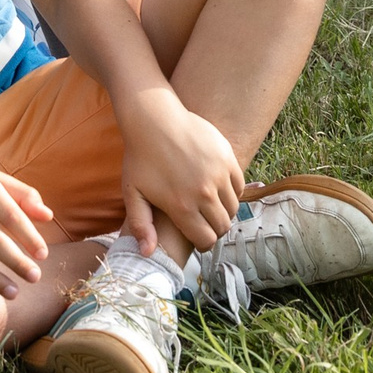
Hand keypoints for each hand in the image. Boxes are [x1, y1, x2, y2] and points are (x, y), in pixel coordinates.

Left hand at [118, 90, 242, 256]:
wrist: (154, 119)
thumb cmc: (140, 157)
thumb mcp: (133, 192)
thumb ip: (141, 225)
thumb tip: (147, 254)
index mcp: (181, 206)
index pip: (205, 239)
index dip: (203, 243)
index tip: (199, 239)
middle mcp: (203, 193)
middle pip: (222, 226)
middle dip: (214, 230)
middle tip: (205, 224)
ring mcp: (218, 174)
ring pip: (233, 208)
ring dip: (224, 211)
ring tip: (211, 206)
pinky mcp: (227, 158)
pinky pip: (239, 186)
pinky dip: (232, 192)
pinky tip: (218, 188)